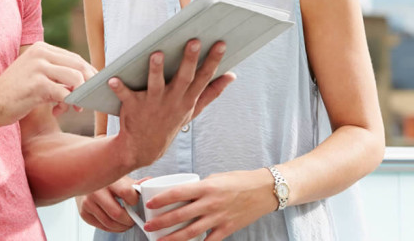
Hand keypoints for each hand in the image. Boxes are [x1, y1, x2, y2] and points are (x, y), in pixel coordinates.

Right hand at [0, 42, 97, 126]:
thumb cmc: (15, 94)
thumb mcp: (36, 75)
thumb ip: (57, 73)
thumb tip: (86, 80)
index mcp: (42, 48)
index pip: (75, 58)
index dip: (88, 74)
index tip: (93, 89)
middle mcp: (41, 53)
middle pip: (79, 65)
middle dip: (89, 85)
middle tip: (88, 101)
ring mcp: (39, 67)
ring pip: (76, 78)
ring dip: (80, 96)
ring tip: (74, 108)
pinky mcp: (38, 84)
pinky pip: (65, 94)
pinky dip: (68, 105)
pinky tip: (57, 112)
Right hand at [76, 175, 139, 231]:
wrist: (84, 178)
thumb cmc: (107, 181)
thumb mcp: (121, 178)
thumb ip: (135, 183)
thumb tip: (149, 182)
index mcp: (109, 179)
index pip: (127, 192)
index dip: (134, 200)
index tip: (136, 202)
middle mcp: (96, 190)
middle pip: (117, 213)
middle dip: (129, 220)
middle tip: (134, 220)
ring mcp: (88, 202)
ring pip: (109, 223)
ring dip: (122, 227)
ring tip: (127, 223)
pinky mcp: (84, 212)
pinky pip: (101, 226)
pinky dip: (112, 229)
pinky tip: (117, 224)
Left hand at [111, 39, 234, 168]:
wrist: (144, 148)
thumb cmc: (170, 121)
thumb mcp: (193, 110)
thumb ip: (211, 93)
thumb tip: (232, 76)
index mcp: (188, 99)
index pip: (204, 77)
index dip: (214, 61)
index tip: (221, 43)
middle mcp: (173, 100)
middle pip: (184, 78)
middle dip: (190, 60)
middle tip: (194, 41)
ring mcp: (153, 104)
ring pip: (156, 85)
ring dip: (155, 70)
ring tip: (156, 54)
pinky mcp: (133, 107)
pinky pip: (126, 96)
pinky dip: (119, 88)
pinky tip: (113, 79)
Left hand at [142, 169, 274, 240]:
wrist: (264, 190)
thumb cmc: (240, 181)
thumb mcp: (216, 178)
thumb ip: (200, 187)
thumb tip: (183, 194)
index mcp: (207, 187)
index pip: (178, 193)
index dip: (161, 200)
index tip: (150, 205)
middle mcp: (211, 203)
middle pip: (180, 215)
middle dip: (161, 223)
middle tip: (149, 227)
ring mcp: (218, 218)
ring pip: (190, 232)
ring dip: (172, 238)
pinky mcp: (227, 229)